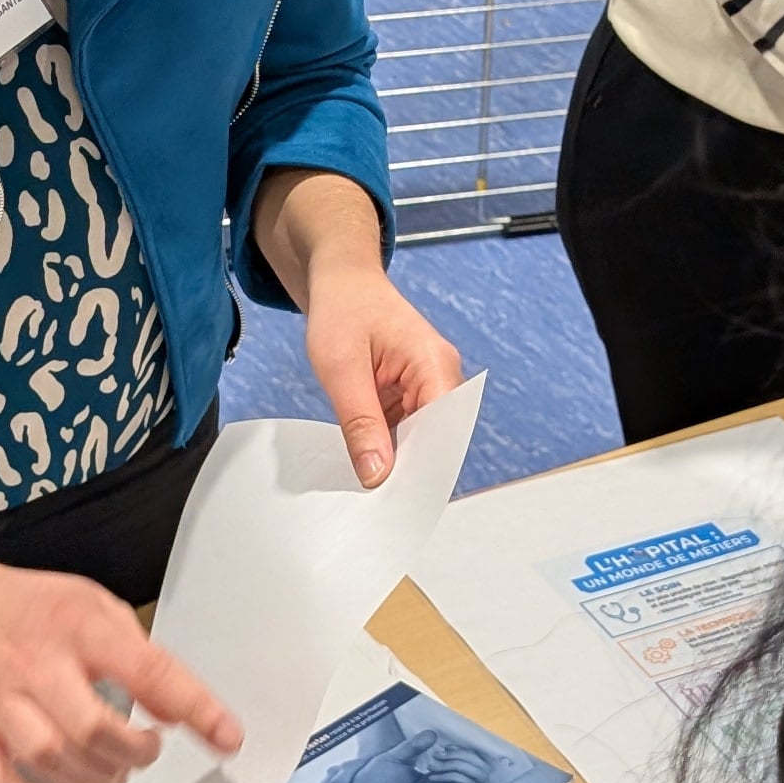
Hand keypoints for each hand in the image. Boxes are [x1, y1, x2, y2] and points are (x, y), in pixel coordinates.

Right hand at [0, 538, 241, 782]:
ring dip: (96, 780)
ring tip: (114, 771)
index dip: (194, 707)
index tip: (227, 737)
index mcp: (77, 627)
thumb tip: (177, 712)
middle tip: (146, 750)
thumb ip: (138, 654)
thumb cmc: (28, 607)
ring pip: (50, 761)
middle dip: (134, 752)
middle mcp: (36, 668)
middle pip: (92, 730)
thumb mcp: (92, 605)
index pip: (147, 670)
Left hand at [302, 258, 467, 487]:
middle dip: (410, 469)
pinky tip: (368, 464)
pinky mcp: (412, 394)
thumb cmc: (342, 309)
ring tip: (370, 486)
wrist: (340, 282)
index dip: (424, 467)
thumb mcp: (341, 368)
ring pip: (421, 439)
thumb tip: (377, 472)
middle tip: (377, 500)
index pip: (443, 430)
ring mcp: (428, 385)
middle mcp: (440, 375)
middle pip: (437, 439)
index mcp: (434, 362)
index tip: (397, 498)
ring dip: (398, 460)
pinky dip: (388, 447)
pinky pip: (407, 430)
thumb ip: (360, 422)